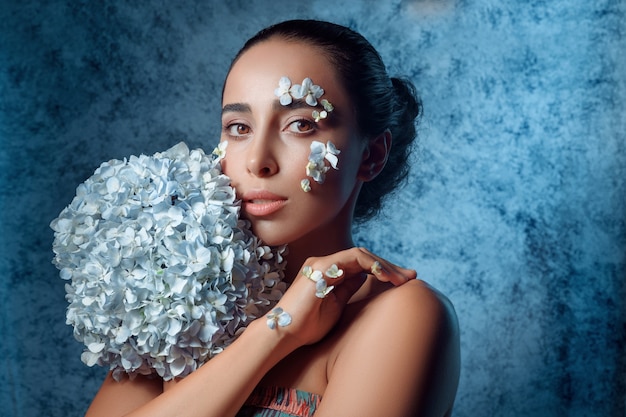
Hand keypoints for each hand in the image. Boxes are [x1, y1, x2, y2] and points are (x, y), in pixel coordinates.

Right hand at [269, 247, 415, 346]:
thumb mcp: (335, 306)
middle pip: (364, 257)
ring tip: (401, 279)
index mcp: (329, 272)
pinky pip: (353, 257)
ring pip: (361, 254)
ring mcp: (323, 263)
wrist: (284, 333)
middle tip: (411, 277)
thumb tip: (366, 279)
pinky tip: (385, 276)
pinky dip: (372, 264)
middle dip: (390, 266)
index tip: (403, 281)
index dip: (384, 270)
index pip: (361, 264)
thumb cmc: (306, 325)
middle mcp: (326, 263)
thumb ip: (348, 289)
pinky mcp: (322, 266)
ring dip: (384, 265)